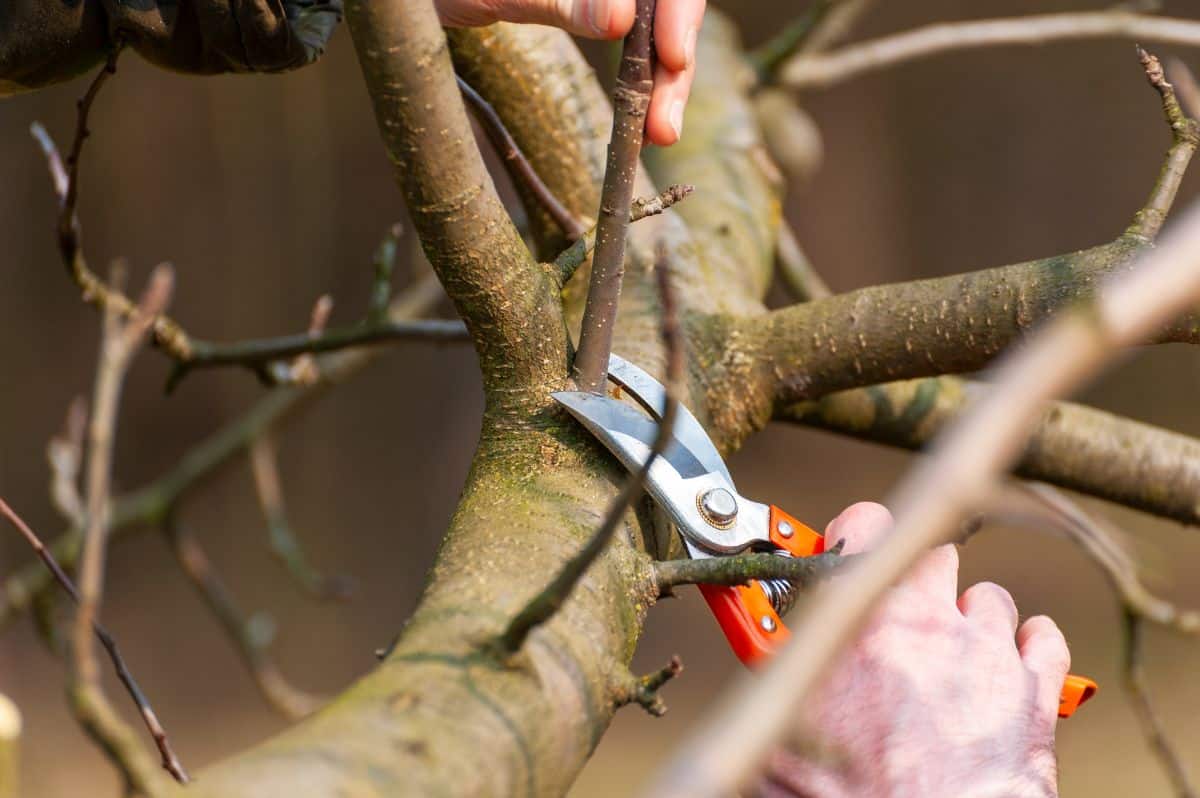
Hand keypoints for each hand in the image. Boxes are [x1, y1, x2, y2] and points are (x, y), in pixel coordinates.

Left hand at [435, 0, 704, 144]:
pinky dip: (638, 78)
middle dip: (671, 64)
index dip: (678, 13)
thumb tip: (620, 21)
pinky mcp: (589, 6)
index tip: (672, 58)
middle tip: (663, 126)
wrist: (400, 6)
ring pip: (652, 28)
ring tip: (657, 131)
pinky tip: (640, 114)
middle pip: (666, 4)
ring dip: (659, 80)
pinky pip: (631, 40)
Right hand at [759, 503, 1069, 797]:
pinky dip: (1029, 648)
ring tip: (949, 658)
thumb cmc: (844, 793)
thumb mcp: (783, 722)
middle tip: (898, 616)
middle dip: (916, 578)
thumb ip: (784, 666)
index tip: (850, 547)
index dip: (857, 533)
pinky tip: (1007, 669)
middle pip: (933, 554)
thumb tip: (771, 651)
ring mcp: (988, 653)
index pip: (865, 526)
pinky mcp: (1035, 694)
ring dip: (970, 619)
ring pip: (988, 598)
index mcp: (860, 619)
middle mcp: (928, 622)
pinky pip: (1044, 639)